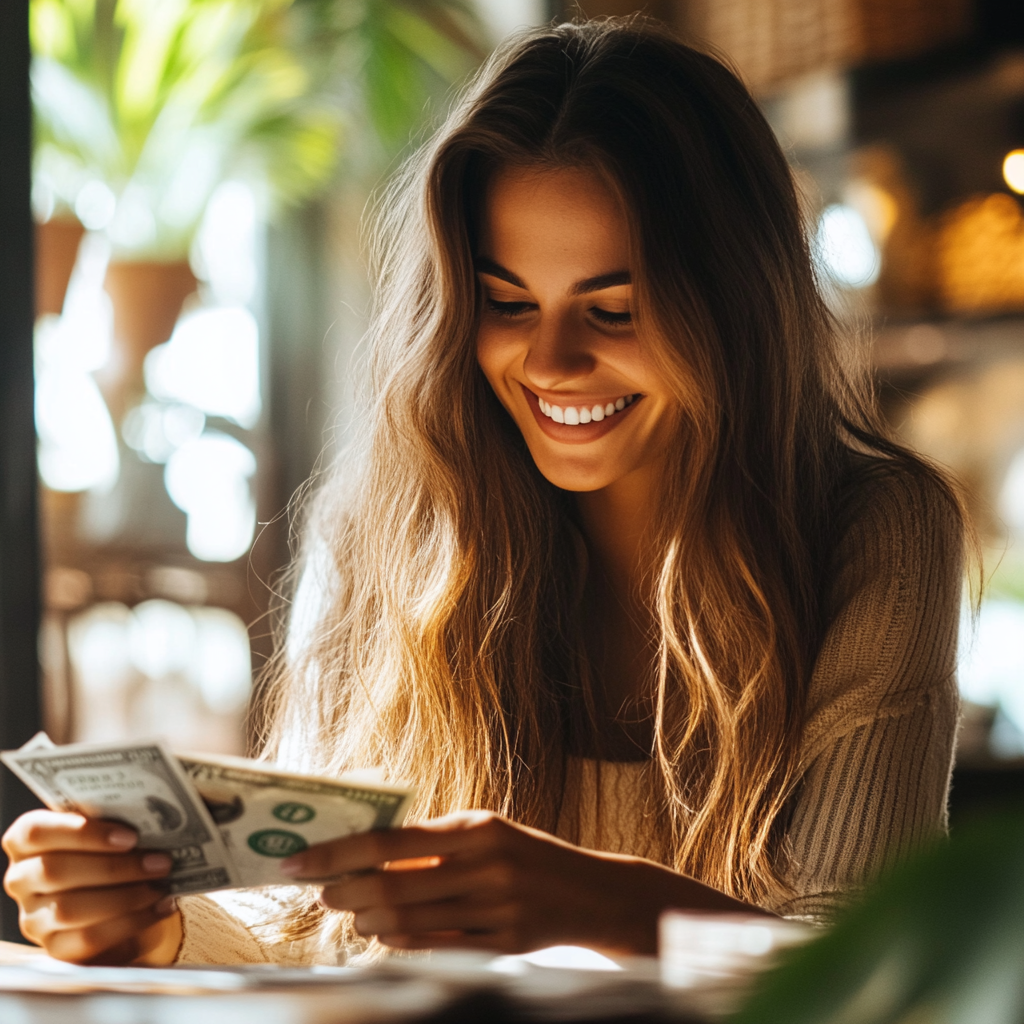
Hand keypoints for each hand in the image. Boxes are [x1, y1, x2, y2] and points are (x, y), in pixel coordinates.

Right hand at [2, 811, 182, 963]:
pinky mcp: (54, 947)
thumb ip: (115, 822)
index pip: (36, 831)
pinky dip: (131, 922)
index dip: (82, 832)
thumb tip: (153, 821)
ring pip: (70, 909)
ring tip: (162, 886)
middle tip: (161, 862)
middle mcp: (21, 879)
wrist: (113, 896)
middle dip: (115, 867)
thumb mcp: (106, 830)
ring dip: (126, 896)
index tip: (130, 836)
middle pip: (55, 871)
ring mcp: (33, 917)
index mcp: (27, 840)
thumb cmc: (109, 849)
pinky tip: (161, 907)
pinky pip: (87, 939)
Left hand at [279, 811, 754, 954]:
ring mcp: (495, 909)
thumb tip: (370, 851)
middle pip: (394, 888)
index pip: (391, 842)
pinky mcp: (502, 944)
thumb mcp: (487, 830)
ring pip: (409, 923)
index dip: (339, 853)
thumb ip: (436, 840)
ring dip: (368, 920)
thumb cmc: (527, 853)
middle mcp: (485, 866)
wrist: (591, 892)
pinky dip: (400, 941)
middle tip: (321, 892)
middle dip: (346, 892)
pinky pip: (436, 947)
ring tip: (350, 912)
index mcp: (477, 828)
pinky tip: (383, 933)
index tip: (299, 860)